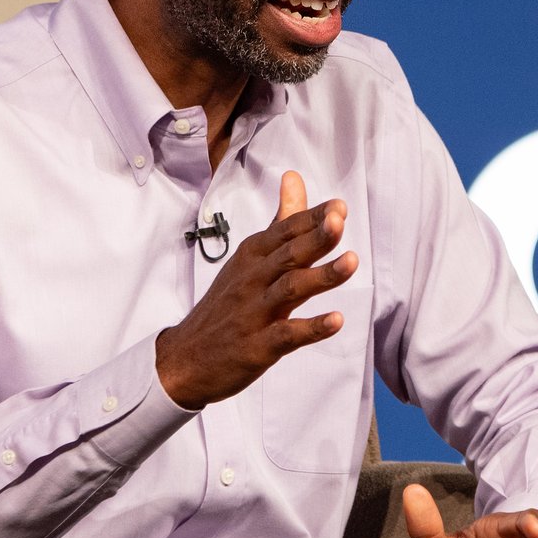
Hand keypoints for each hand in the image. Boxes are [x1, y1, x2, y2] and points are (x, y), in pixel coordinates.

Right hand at [154, 171, 355, 407]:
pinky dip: (312, 328)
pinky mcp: (258, 346)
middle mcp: (253, 280)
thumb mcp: (249, 259)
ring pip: (290, 290)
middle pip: (288, 254)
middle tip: (339, 222)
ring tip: (351, 262)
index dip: (311, 219)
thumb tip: (294, 178)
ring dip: (321, 276)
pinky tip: (337, 320)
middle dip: (314, 237)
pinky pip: (287, 335)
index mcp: (252, 257)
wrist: (185, 359)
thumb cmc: (227, 304)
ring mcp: (254, 314)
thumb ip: (280, 222)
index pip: (285, 231)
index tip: (339, 207)